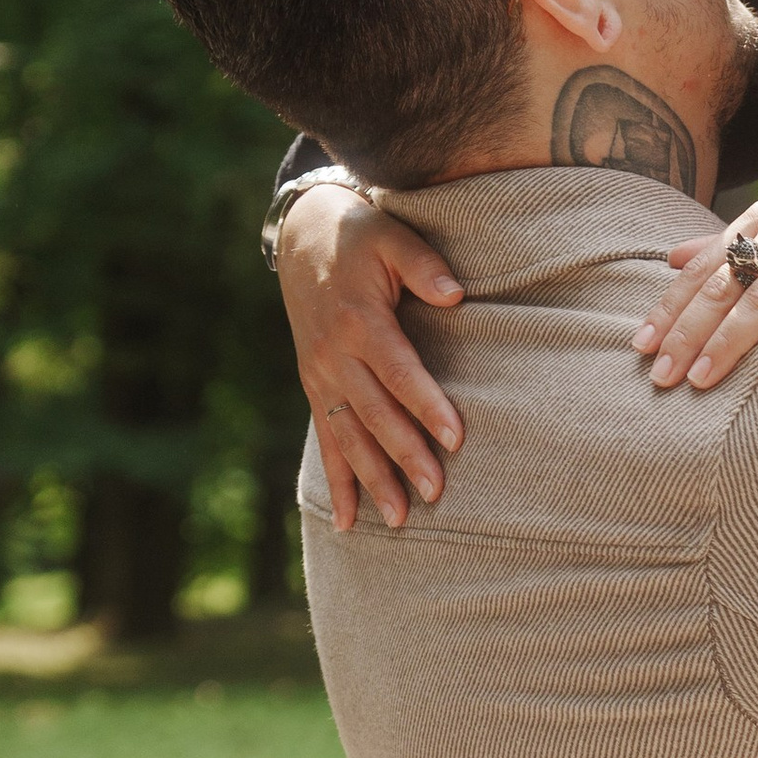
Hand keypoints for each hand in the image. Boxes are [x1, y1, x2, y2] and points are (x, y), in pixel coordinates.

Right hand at [277, 184, 465, 530]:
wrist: (302, 238)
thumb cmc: (360, 237)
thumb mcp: (390, 236)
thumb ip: (422, 264)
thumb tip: (455, 294)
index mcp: (358, 320)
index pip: (398, 370)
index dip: (425, 405)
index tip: (455, 438)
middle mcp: (333, 355)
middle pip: (373, 414)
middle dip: (404, 456)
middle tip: (435, 493)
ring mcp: (319, 376)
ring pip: (348, 437)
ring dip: (372, 480)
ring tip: (398, 520)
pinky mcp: (314, 388)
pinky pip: (326, 440)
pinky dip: (337, 481)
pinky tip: (348, 521)